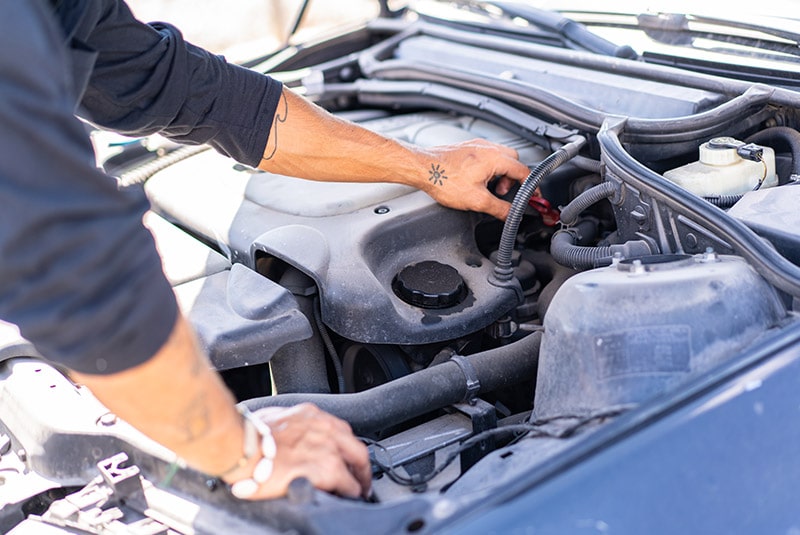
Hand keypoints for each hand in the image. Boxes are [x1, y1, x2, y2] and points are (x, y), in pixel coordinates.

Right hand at [223, 403, 370, 499]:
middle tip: (360, 475)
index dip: (344, 446)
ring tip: (356, 489)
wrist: (240, 446)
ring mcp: (327, 447)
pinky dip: (350, 491)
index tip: (344, 455)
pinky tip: (348, 496)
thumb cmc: (247, 435)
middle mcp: (324, 427)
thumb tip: (280, 432)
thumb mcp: (271, 417)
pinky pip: (347, 483)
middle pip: (355, 446)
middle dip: (360, 463)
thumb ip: (285, 423)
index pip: (339, 429)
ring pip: (356, 464)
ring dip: (357, 478)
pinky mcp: (326, 468)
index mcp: (311, 414)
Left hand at [415, 139, 530, 219]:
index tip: (531, 195)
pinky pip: (486, 156)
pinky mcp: (466, 148)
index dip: (530, 186)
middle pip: (514, 161)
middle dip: (512, 179)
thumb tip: (511, 215)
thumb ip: (499, 208)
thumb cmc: (444, 179)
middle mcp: (488, 148)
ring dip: (500, 173)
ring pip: (500, 157)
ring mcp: (476, 146)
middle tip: (502, 193)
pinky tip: (477, 180)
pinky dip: (488, 168)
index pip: (523, 171)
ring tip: (488, 188)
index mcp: (495, 158)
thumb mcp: (476, 200)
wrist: (422, 168)